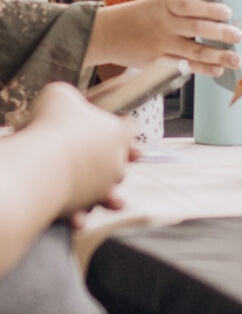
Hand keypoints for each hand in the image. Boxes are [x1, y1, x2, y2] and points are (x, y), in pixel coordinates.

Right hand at [28, 82, 135, 221]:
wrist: (41, 162)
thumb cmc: (52, 125)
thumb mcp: (60, 96)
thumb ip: (69, 99)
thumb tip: (66, 102)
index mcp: (117, 132)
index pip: (128, 130)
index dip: (122, 129)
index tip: (120, 131)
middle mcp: (115, 161)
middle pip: (121, 163)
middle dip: (114, 163)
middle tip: (104, 162)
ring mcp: (102, 185)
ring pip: (108, 192)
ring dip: (105, 196)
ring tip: (107, 199)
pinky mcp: (83, 204)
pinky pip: (84, 210)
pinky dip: (79, 214)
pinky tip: (78, 218)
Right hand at [86, 0, 241, 76]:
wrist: (105, 33)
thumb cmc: (134, 17)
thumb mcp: (156, 4)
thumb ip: (180, 10)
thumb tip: (211, 15)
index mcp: (164, 5)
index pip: (192, 6)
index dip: (212, 9)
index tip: (228, 12)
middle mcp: (164, 25)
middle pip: (198, 29)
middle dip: (223, 33)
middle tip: (240, 36)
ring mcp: (161, 45)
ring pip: (195, 51)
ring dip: (219, 56)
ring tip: (237, 58)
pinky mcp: (157, 63)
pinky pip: (184, 67)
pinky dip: (203, 69)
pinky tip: (217, 69)